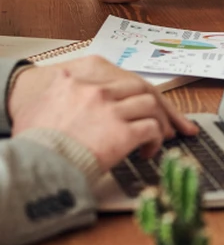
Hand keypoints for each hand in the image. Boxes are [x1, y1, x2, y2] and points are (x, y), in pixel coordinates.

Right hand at [11, 63, 197, 168]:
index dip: (134, 92)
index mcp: (76, 80)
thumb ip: (60, 93)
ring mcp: (111, 109)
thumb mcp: (40, 107)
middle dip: (158, 105)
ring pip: (151, 106)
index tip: (142, 102)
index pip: (117, 79)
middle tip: (168, 121)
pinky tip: (147, 151)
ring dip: (159, 122)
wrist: (35, 166)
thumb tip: (69, 91)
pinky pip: (151, 129)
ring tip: (159, 137)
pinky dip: (155, 140)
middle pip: (140, 88)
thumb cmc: (34, 144)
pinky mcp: (123, 131)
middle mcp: (96, 90)